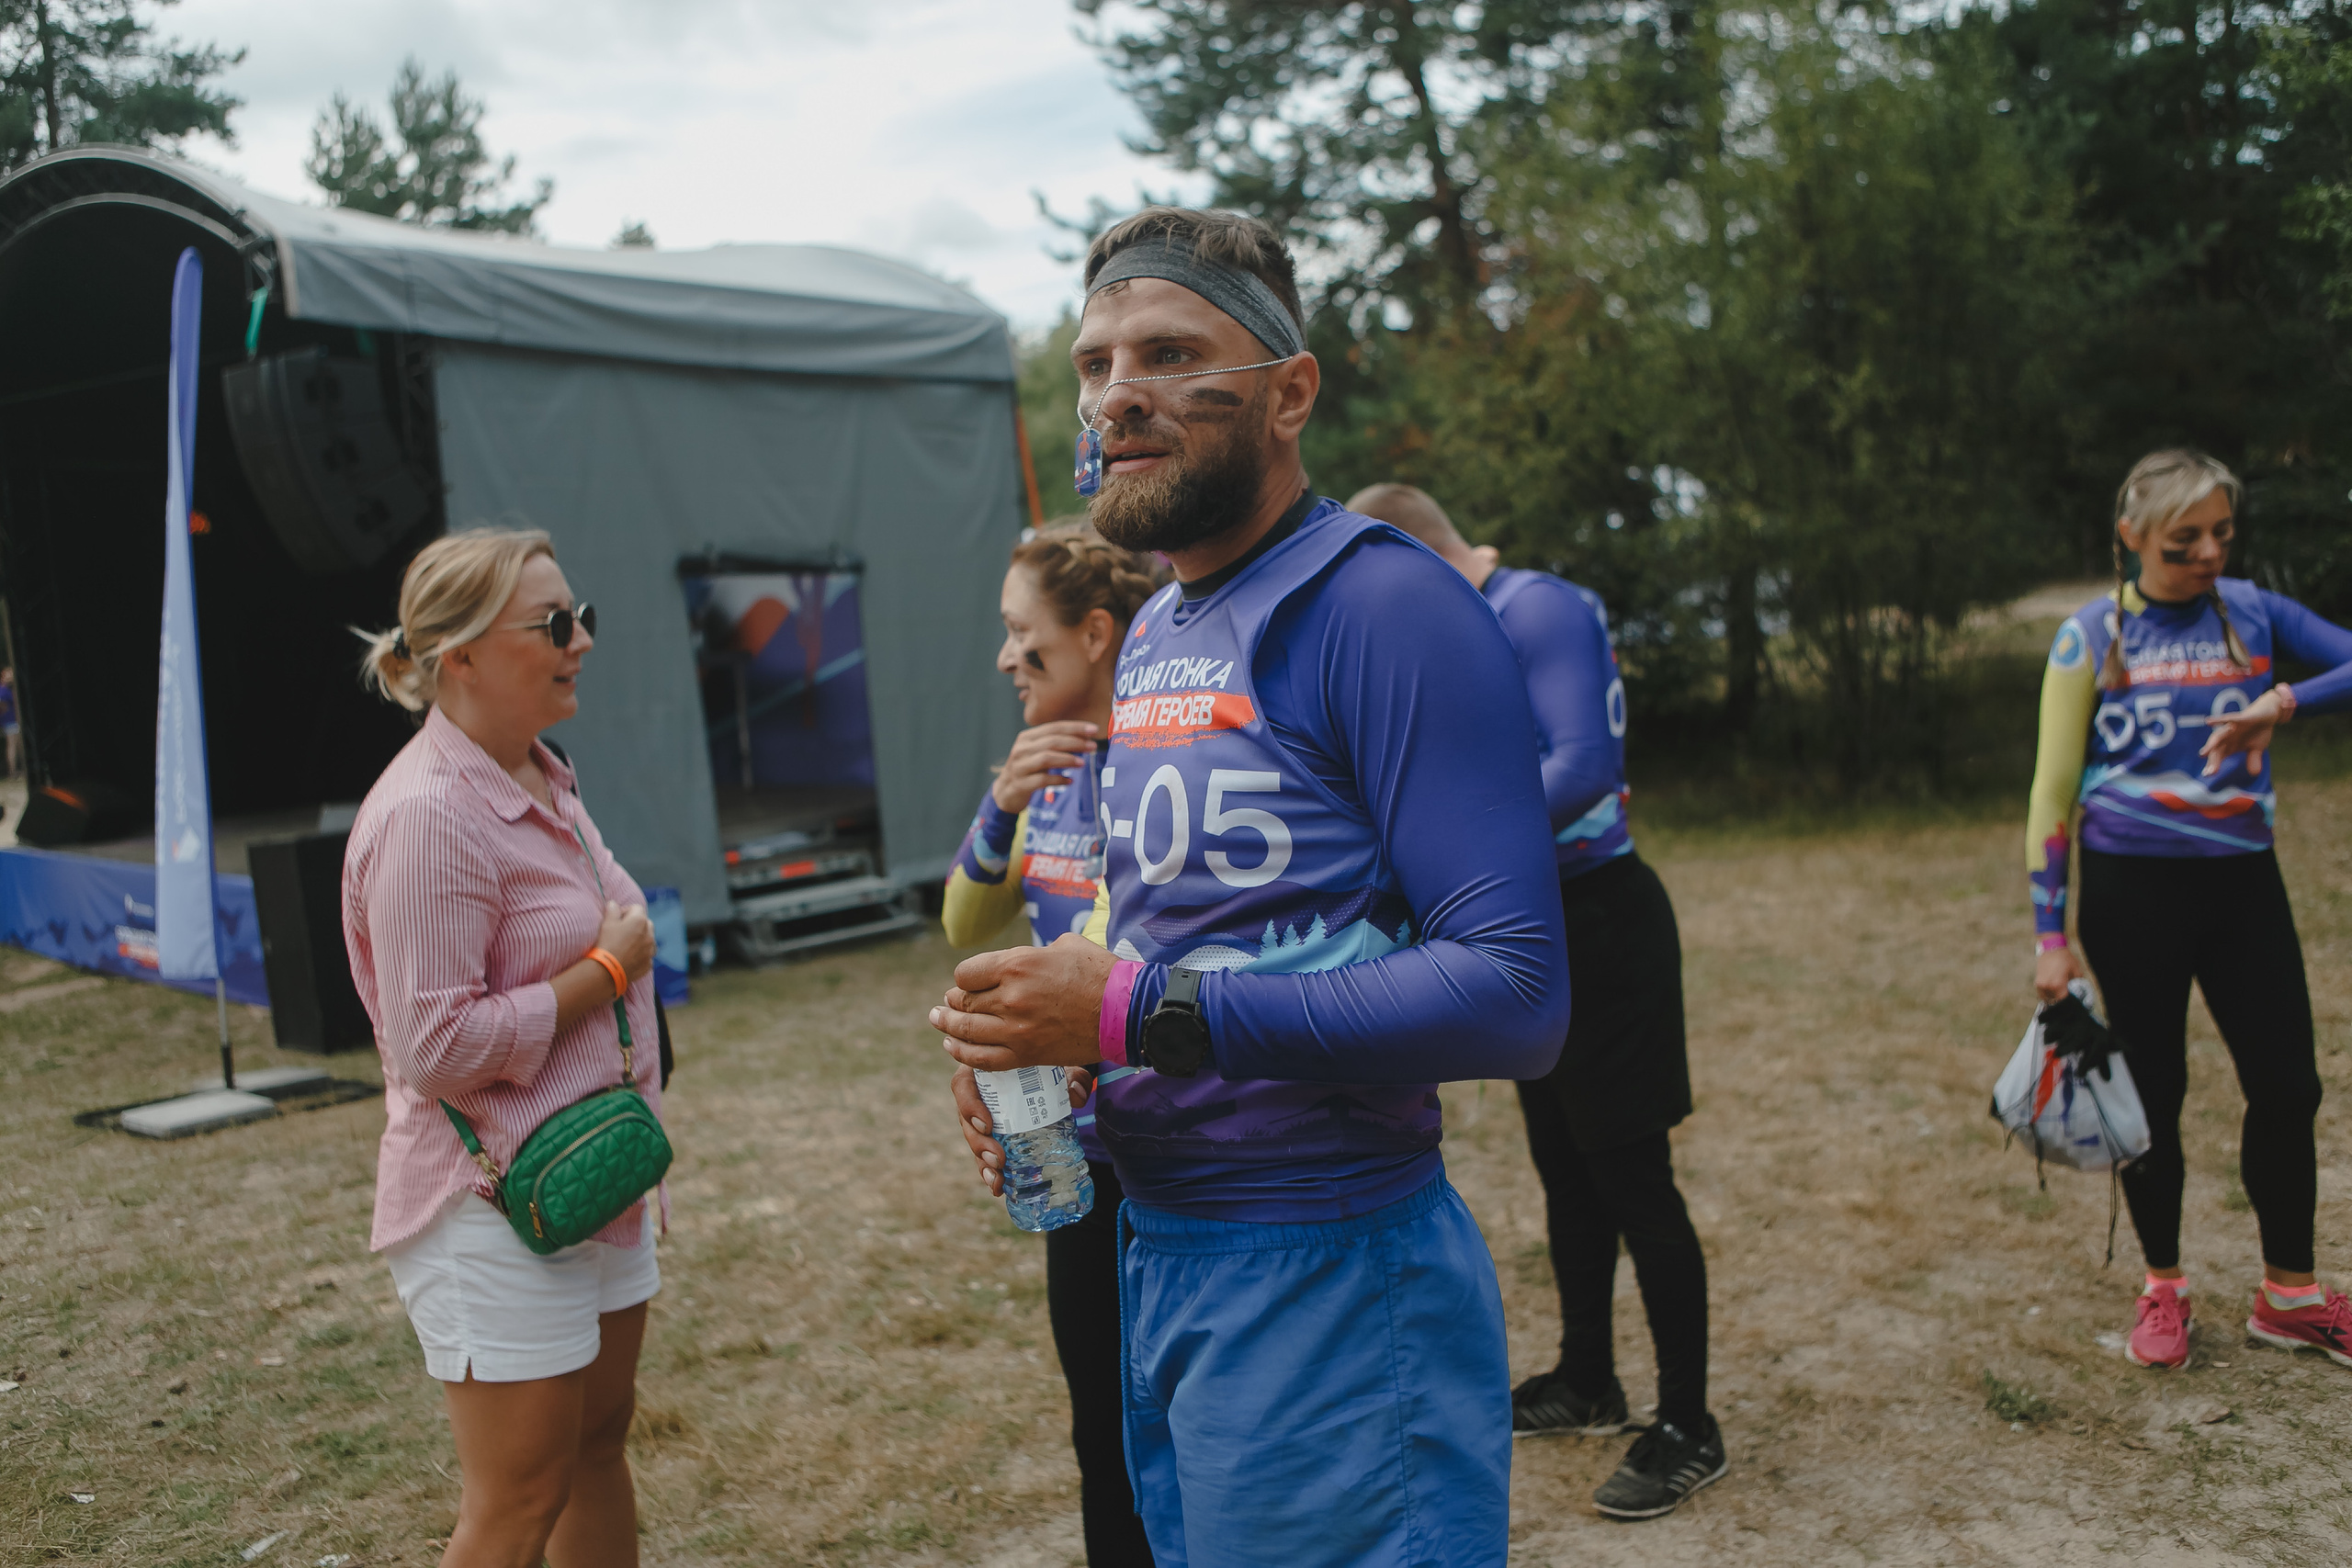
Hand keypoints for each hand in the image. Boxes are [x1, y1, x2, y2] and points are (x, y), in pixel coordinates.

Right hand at [596, 900, 656, 983]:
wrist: (607, 970)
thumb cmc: (606, 943)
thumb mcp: (606, 922)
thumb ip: (612, 909)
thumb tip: (614, 904)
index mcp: (640, 921)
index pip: (637, 908)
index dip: (626, 911)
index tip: (617, 918)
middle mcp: (649, 934)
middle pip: (645, 923)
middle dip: (636, 924)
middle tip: (622, 931)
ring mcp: (650, 950)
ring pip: (649, 940)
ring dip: (641, 939)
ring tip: (626, 945)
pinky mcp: (648, 964)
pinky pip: (647, 955)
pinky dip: (640, 955)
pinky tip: (628, 957)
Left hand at [929, 934, 1115, 1071]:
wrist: (1125, 1011)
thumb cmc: (1100, 973)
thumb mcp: (1064, 945)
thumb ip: (1034, 953)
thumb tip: (1024, 959)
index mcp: (1018, 964)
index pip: (967, 973)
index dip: (964, 979)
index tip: (968, 982)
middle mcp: (1010, 996)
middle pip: (964, 1002)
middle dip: (953, 1003)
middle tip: (947, 1004)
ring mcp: (1016, 1029)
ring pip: (966, 1031)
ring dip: (948, 1027)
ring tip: (939, 1022)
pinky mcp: (1026, 1054)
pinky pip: (983, 1058)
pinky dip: (963, 1054)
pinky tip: (953, 1047)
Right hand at [952, 1063, 1092, 1197]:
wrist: (1054, 1077)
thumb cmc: (1049, 1066)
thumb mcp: (1061, 1066)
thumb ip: (1074, 1076)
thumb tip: (1076, 1095)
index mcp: (983, 1070)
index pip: (963, 1085)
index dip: (969, 1106)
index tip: (987, 1125)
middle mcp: (977, 1094)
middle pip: (966, 1120)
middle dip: (978, 1144)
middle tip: (998, 1159)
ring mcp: (983, 1116)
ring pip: (974, 1141)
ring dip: (982, 1163)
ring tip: (997, 1180)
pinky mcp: (992, 1135)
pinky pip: (984, 1153)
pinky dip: (990, 1171)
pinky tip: (998, 1188)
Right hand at [992, 721, 1101, 811]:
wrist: (1005, 792)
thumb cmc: (1028, 769)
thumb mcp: (1037, 752)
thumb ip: (1055, 745)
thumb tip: (1085, 739)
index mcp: (1027, 737)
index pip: (1054, 728)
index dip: (1075, 728)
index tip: (1094, 730)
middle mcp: (1021, 749)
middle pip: (1052, 741)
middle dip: (1075, 742)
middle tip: (1093, 746)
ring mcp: (1019, 767)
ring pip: (1046, 758)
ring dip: (1067, 759)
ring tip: (1082, 763)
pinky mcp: (1020, 784)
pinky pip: (1042, 780)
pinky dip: (1058, 779)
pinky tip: (1070, 780)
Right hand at [2034, 943, 2080, 1002]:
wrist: (2052, 948)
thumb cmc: (2066, 959)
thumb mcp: (2077, 971)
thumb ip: (2077, 984)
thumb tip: (2078, 993)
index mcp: (2057, 985)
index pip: (2062, 1001)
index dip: (2068, 1002)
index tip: (2072, 1001)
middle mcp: (2047, 986)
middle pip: (2054, 1000)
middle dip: (2060, 999)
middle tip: (2066, 996)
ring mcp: (2040, 984)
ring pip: (2047, 998)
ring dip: (2053, 997)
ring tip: (2059, 992)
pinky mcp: (2037, 981)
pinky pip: (2042, 992)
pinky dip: (2047, 993)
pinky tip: (2053, 988)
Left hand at [2200, 690, 2281, 775]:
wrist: (2266, 714)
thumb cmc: (2257, 732)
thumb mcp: (2257, 748)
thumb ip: (2253, 760)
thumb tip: (2254, 774)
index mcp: (2229, 746)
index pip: (2219, 757)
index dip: (2213, 765)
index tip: (2207, 775)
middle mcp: (2227, 737)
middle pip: (2217, 749)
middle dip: (2213, 760)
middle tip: (2210, 772)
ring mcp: (2232, 727)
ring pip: (2219, 736)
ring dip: (2212, 744)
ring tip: (2204, 753)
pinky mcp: (2240, 718)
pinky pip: (2228, 719)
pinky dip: (2219, 720)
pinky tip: (2208, 721)